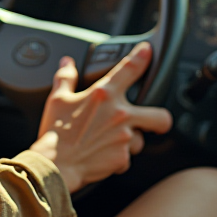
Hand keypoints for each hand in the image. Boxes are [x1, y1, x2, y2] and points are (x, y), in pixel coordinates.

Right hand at [29, 42, 172, 192]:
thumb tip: (67, 63)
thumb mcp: (58, 99)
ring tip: (112, 141)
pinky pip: (126, 158)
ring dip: (131, 141)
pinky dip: (117, 159)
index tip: (148, 51)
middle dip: (160, 120)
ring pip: (141, 140)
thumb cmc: (56, 132)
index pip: (130, 68)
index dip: (142, 56)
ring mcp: (124, 138)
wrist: (55, 166)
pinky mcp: (121, 158)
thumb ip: (66, 77)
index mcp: (104, 94)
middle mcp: (120, 114)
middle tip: (153, 122)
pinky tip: (103, 156)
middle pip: (160, 116)